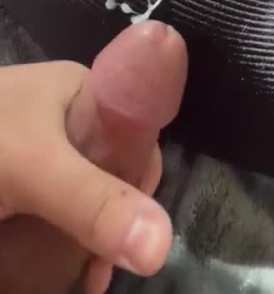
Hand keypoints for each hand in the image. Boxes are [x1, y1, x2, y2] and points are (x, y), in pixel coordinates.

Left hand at [0, 21, 186, 293]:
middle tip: (95, 272)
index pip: (137, 138)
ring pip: (83, 199)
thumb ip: (93, 202)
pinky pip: (54, 211)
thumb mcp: (34, 167)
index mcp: (82, 92)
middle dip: (109, 224)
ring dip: (84, 242)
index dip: (139, 188)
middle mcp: (66, 118)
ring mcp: (38, 150)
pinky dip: (59, 244)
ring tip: (81, 279)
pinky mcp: (17, 179)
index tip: (128, 240)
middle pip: (111, 174)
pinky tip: (60, 272)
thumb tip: (162, 247)